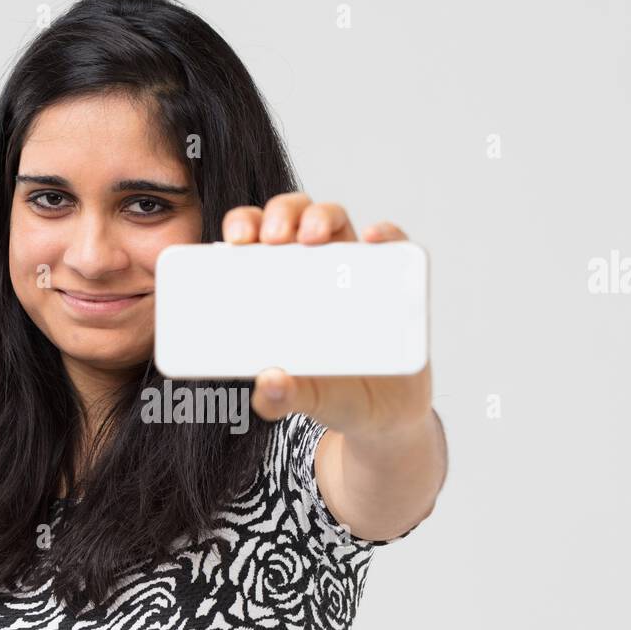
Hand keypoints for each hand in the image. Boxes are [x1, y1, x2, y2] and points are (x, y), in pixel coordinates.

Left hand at [221, 192, 432, 438]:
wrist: (383, 415)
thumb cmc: (333, 393)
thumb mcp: (302, 399)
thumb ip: (279, 399)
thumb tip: (269, 383)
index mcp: (277, 286)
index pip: (255, 238)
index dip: (244, 225)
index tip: (236, 240)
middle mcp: (312, 269)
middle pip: (293, 217)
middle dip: (280, 214)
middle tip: (273, 238)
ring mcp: (353, 270)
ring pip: (335, 220)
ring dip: (321, 217)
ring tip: (312, 237)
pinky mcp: (393, 279)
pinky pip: (392, 243)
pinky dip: (384, 233)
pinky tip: (372, 239)